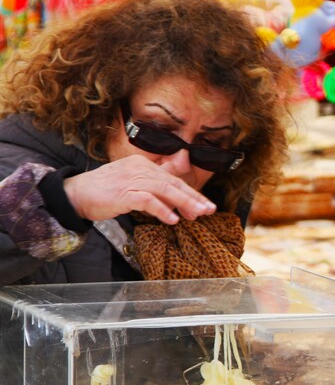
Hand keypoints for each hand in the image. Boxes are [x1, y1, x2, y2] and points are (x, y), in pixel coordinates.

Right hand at [63, 155, 216, 224]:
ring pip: (165, 190)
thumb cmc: (104, 191)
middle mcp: (139, 169)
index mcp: (143, 165)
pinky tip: (172, 220)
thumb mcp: (132, 182)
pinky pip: (147, 200)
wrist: (75, 194)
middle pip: (173, 184)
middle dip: (193, 198)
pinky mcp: (123, 192)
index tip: (205, 205)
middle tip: (209, 210)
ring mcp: (131, 179)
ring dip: (183, 203)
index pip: (173, 179)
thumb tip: (177, 189)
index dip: (191, 193)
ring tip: (196, 215)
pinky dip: (162, 210)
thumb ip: (153, 183)